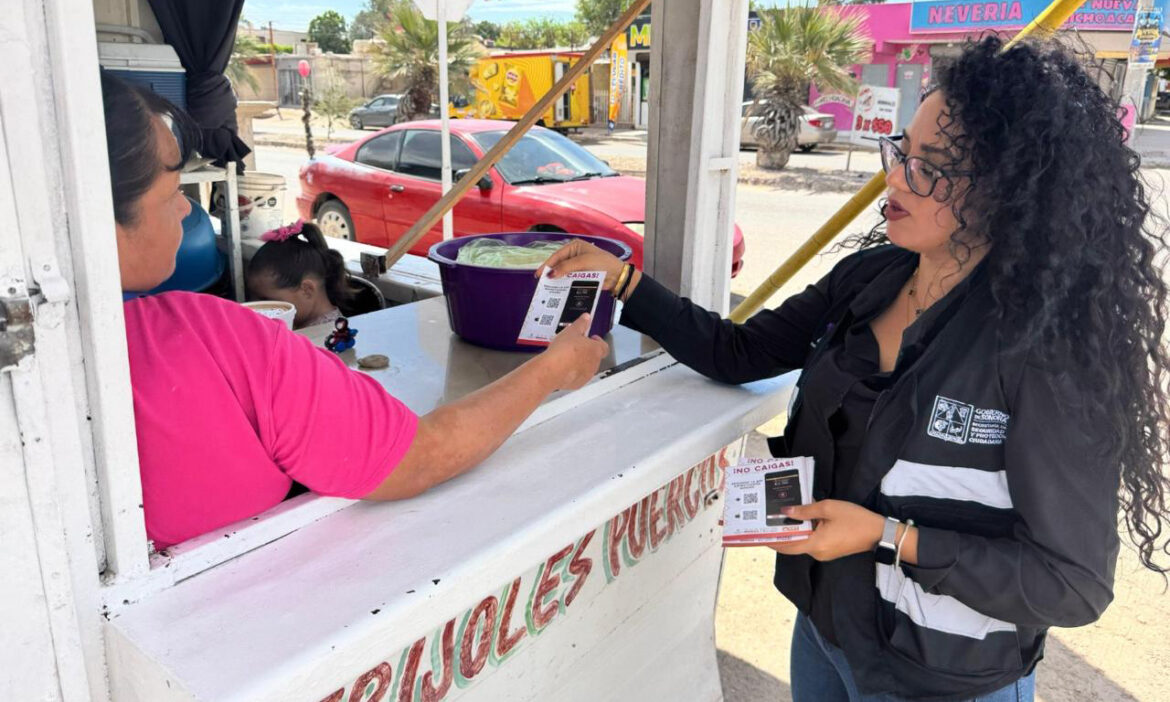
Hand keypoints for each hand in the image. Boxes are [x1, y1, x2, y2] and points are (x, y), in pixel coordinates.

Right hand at [536, 239, 624, 291]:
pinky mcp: (581, 275)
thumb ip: (566, 267)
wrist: (616, 275)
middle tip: (541, 283)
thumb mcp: (582, 262)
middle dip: (550, 272)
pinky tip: (558, 289)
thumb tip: (550, 274)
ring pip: (563, 272)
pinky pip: (569, 279)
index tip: (539, 274)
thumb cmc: (601, 263)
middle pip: (558, 264)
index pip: (557, 255)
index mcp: (574, 247)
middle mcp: (574, 254)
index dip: (547, 265)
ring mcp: (577, 265)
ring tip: (547, 288)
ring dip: (556, 279)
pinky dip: (564, 284)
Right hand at [541, 313, 608, 390]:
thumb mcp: (571, 331)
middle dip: (587, 351)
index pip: (604, 346)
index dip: (598, 342)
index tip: (591, 338)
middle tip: (576, 346)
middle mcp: (594, 364)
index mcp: (596, 350)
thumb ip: (581, 324)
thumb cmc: (563, 351)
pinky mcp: (578, 383)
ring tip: (567, 356)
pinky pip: (578, 376)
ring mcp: (587, 375)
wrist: (552, 370)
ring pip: (586, 367)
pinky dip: (573, 372)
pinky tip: (563, 367)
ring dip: (580, 362)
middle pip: (595, 356)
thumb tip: (586, 318)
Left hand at [766, 500, 885, 561]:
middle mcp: (817, 553)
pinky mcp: (830, 550)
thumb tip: (785, 512)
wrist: (879, 532)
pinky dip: (804, 533)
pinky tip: (800, 520)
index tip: (758, 534)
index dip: (772, 540)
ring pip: (802, 543)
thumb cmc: (855, 518)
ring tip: (780, 518)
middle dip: (779, 535)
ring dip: (792, 533)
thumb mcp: (828, 508)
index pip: (787, 545)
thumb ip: (805, 511)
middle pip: (793, 545)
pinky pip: (812, 542)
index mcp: (815, 544)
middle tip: (766, 523)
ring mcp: (824, 553)